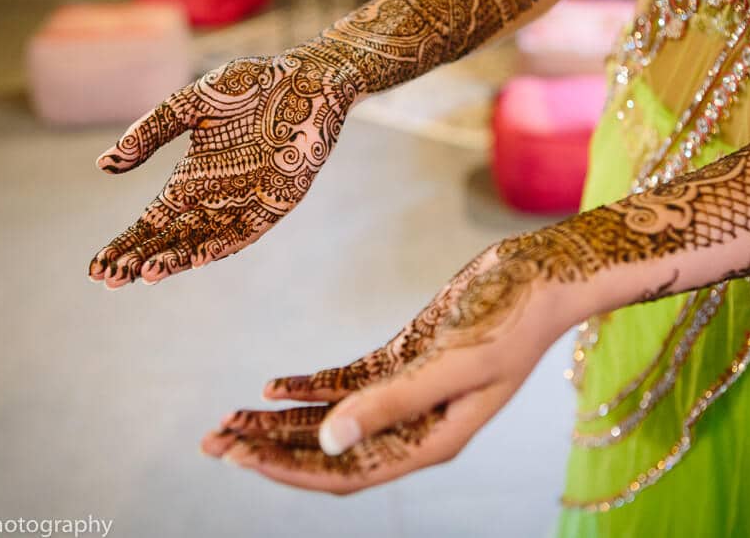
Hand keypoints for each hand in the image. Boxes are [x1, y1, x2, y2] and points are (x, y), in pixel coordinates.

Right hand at [88, 52, 356, 287]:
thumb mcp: (191, 106)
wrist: (308, 76)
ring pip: (203, 241)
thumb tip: (104, 165)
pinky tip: (195, 257)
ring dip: (175, 259)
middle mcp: (217, 195)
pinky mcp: (276, 202)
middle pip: (172, 238)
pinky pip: (245, 232)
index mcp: (193, 176)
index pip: (152, 220)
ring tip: (144, 273)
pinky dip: (219, 245)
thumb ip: (151, 132)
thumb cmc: (251, 85)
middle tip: (109, 279)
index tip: (95, 267)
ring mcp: (246, 201)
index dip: (126, 243)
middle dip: (141, 258)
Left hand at [201, 243, 582, 493]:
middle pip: (328, 451)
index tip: (238, 457)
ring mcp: (408, 394)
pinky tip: (274, 385)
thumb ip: (392, 403)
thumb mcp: (453, 365)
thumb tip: (329, 441)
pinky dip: (310, 387)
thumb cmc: (510, 321)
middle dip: (268, 449)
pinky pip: (347, 385)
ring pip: (331, 420)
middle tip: (210, 441)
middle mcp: (414, 426)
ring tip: (228, 419)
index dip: (287, 470)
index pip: (344, 472)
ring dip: (280, 421)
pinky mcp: (404, 361)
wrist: (539, 277)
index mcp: (429, 440)